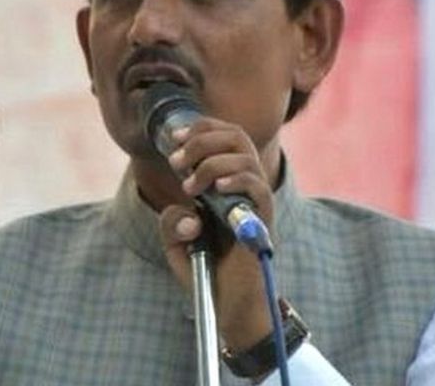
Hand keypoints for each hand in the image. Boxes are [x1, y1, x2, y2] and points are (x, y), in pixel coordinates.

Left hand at [157, 119, 275, 351]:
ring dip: (211, 162)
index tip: (173, 138)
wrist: (226, 305)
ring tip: (190, 187)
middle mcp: (241, 186)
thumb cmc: (206, 271)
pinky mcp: (263, 220)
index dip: (200, 128)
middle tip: (177, 162)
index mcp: (222, 182)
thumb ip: (171, 221)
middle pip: (235, 136)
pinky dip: (236, 180)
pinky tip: (215, 190)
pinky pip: (258, 187)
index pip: (222, 136)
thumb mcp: (176, 242)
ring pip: (245, 157)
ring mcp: (254, 201)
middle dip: (202, 140)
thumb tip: (189, 212)